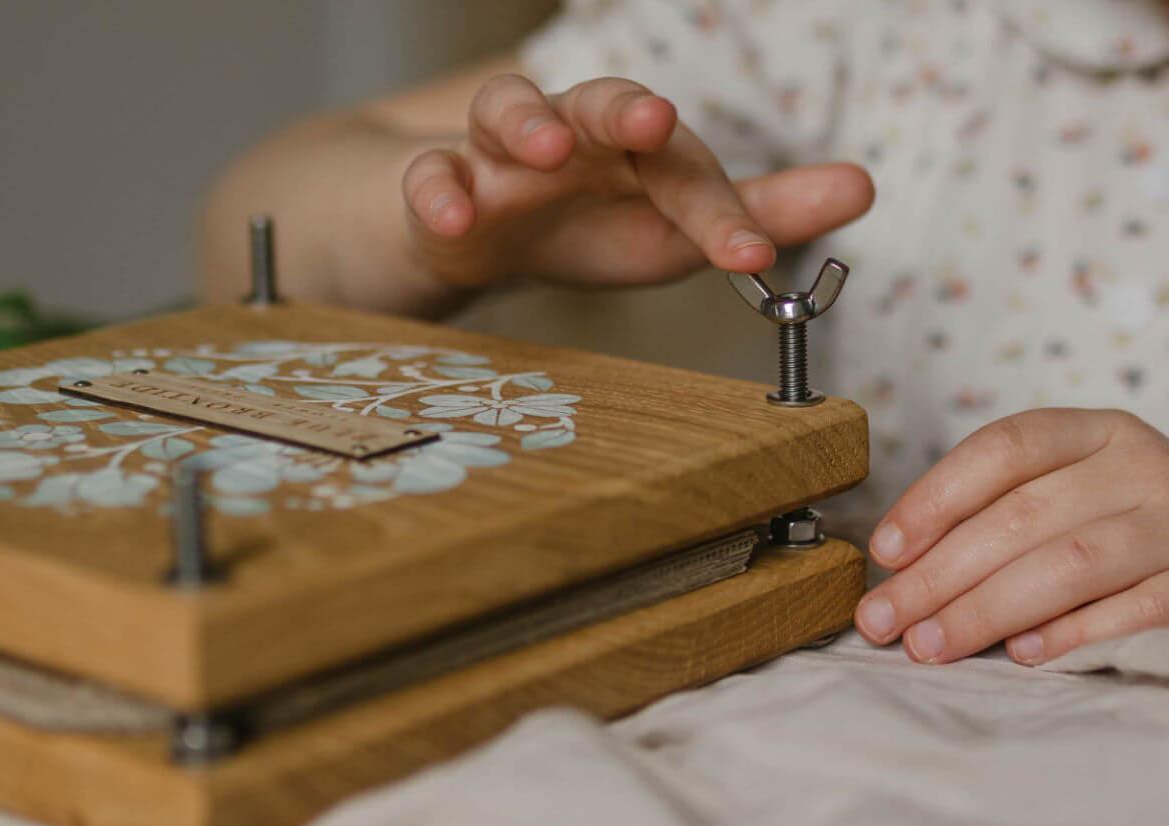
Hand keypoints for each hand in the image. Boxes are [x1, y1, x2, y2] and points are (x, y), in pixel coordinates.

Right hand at [402, 73, 873, 290]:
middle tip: (653, 122)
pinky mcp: (442, 185)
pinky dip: (438, 191)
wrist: (482, 235)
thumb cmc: (588, 228)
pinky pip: (431, 176)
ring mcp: (500, 156)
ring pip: (505, 113)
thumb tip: (863, 185)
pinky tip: (454, 215)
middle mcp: (573, 136)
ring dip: (525, 123)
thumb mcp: (672, 232)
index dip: (719, 211)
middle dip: (623, 110)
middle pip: (598, 101)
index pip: (684, 169)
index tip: (752, 255)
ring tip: (544, 151)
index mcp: (634, 153)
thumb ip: (754, 216)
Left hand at [854, 409, 1168, 665]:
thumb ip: (993, 514)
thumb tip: (899, 569)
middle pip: (1021, 517)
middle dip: (938, 574)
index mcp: (1094, 434)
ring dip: (986, 609)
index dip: (935, 498)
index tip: (884, 550)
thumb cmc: (1112, 515)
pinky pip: (1135, 608)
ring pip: (1069, 564)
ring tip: (927, 644)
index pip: (1003, 450)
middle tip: (882, 619)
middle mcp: (1137, 469)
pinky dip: (1072, 631)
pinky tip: (1020, 652)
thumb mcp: (1063, 488)